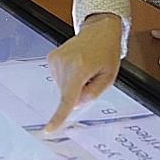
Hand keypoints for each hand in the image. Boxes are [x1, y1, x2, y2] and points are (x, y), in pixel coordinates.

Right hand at [44, 14, 122, 132]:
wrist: (99, 30)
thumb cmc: (107, 51)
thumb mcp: (109, 76)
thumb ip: (93, 93)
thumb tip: (75, 103)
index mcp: (80, 68)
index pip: (68, 98)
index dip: (58, 116)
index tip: (50, 129)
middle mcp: (64, 63)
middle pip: (67, 94)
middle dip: (79, 91)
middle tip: (91, 75)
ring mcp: (55, 59)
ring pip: (62, 87)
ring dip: (74, 83)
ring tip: (85, 67)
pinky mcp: (51, 58)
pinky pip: (59, 78)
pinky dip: (68, 77)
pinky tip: (76, 64)